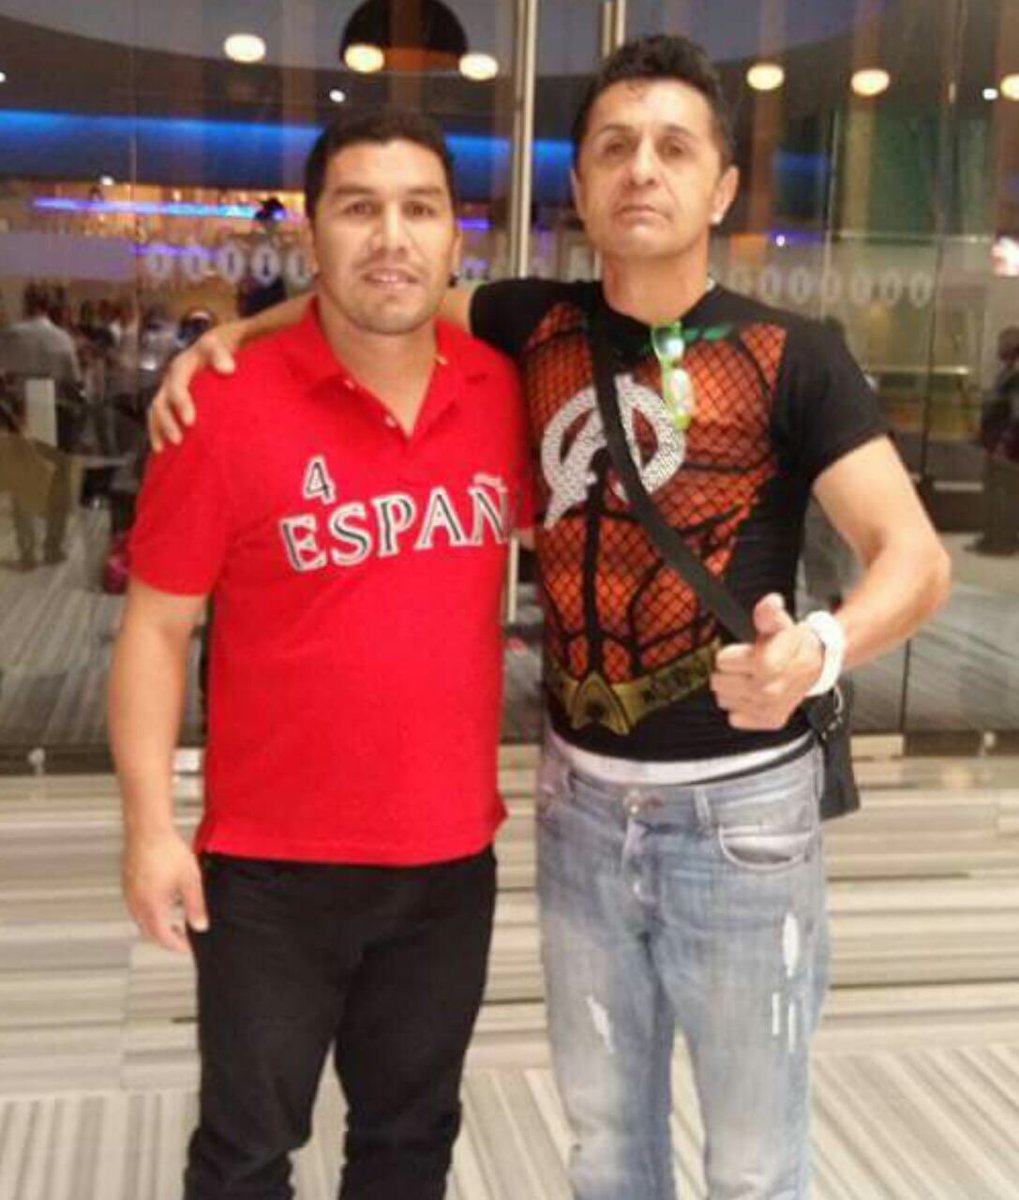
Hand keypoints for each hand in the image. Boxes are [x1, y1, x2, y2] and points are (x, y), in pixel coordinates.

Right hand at [122, 829, 208, 953]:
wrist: (147, 829)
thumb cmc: (166, 851)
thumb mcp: (189, 880)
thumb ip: (195, 906)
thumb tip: (200, 926)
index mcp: (151, 906)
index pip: (163, 937)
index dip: (177, 946)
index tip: (189, 948)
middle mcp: (136, 903)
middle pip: (149, 931)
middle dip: (166, 938)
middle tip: (182, 938)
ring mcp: (129, 893)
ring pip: (141, 919)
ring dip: (157, 925)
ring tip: (174, 921)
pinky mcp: (128, 883)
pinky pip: (137, 906)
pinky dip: (150, 912)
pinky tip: (163, 902)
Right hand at [148, 327, 237, 450]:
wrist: (215, 347)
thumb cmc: (222, 349)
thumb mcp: (223, 345)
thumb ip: (223, 354)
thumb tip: (227, 368)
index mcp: (183, 364)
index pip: (178, 383)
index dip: (181, 402)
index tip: (190, 422)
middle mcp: (171, 378)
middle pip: (162, 401)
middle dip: (168, 422)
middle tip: (178, 441)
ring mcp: (168, 389)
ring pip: (156, 410)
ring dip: (159, 429)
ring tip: (164, 449)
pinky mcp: (169, 400)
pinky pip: (157, 417)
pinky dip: (157, 432)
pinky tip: (161, 450)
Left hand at [710, 593, 824, 729]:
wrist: (816, 663)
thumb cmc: (792, 643)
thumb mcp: (779, 623)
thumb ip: (768, 613)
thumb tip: (770, 602)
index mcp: (768, 665)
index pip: (722, 662)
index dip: (731, 653)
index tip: (747, 651)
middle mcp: (769, 691)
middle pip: (719, 682)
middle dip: (729, 671)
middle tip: (746, 666)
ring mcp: (769, 708)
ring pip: (725, 700)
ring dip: (733, 690)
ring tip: (751, 679)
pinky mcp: (769, 721)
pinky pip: (735, 718)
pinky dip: (741, 707)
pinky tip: (754, 695)